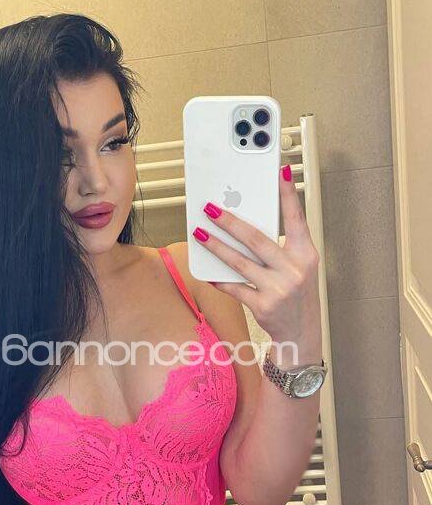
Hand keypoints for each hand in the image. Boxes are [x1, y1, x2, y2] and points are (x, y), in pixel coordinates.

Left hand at [193, 164, 321, 344]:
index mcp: (306, 254)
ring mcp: (279, 289)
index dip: (288, 194)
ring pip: (240, 262)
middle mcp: (294, 269)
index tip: (281, 171)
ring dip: (217, 247)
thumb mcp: (299, 266)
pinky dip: (220, 280)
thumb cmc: (297, 293)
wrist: (301, 333)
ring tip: (199, 234)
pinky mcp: (263, 306)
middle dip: (230, 222)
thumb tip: (248, 224)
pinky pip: (235, 288)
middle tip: (211, 208)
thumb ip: (283, 246)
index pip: (296, 218)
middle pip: (257, 239)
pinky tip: (208, 272)